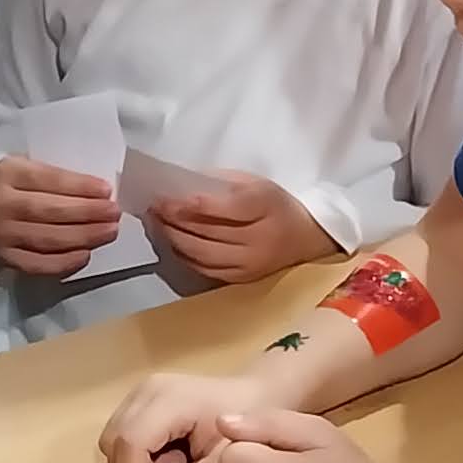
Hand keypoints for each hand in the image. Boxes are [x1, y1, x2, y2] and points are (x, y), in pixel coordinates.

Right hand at [0, 156, 120, 277]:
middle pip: (52, 211)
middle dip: (88, 213)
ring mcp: (1, 234)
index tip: (106, 191)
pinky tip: (85, 254)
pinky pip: (38, 264)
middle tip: (114, 213)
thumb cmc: (12, 183)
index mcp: (9, 173)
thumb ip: (56, 178)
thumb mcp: (26, 167)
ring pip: (48, 239)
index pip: (51, 180)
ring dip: (84, 237)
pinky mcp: (4, 257)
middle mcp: (2, 204)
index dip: (81, 187)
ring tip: (109, 232)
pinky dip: (64, 262)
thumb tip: (99, 195)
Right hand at [101, 366, 254, 462]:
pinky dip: (138, 458)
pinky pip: (121, 436)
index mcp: (169, 400)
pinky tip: (170, 460)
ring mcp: (140, 392)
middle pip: (114, 442)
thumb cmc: (246, 432)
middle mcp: (147, 391)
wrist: (257, 397)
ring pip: (113, 441)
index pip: (131, 443)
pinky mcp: (138, 400)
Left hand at [148, 173, 341, 286]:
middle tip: (154, 209)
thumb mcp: (257, 183)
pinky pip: (206, 269)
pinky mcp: (243, 279)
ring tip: (158, 225)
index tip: (166, 198)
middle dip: (175, 221)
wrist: (308, 239)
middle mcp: (259, 239)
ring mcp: (250, 263)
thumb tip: (182, 185)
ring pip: (203, 254)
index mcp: (266, 206)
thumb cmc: (278, 205)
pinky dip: (185, 256)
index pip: (226, 208)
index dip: (193, 205)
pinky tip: (173, 243)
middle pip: (208, 233)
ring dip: (175, 239)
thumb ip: (222, 183)